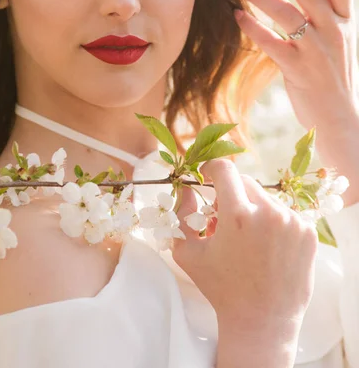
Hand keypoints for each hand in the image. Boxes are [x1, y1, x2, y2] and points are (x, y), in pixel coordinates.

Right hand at [172, 159, 317, 335]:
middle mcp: (268, 213)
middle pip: (245, 183)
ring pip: (266, 199)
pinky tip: (267, 248)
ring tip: (248, 241)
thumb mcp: (188, 253)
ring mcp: (292, 222)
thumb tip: (185, 188)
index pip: (225, 169)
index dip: (212, 168)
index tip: (208, 176)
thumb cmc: (221, 288)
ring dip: (253, 210)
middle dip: (231, 195)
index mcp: (238, 215)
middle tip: (224, 218)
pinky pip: (285, 214)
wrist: (262, 320)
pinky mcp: (308, 232)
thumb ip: (181, 215)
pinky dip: (273, 223)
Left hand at [232, 0, 358, 133]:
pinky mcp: (300, 72)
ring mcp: (319, 53)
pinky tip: (237, 17)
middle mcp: (336, 33)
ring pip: (290, 15)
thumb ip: (319, 12)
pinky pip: (273, 44)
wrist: (337, 117)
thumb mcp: (333, 39)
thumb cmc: (328, 73)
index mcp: (346, 21)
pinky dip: (253, 27)